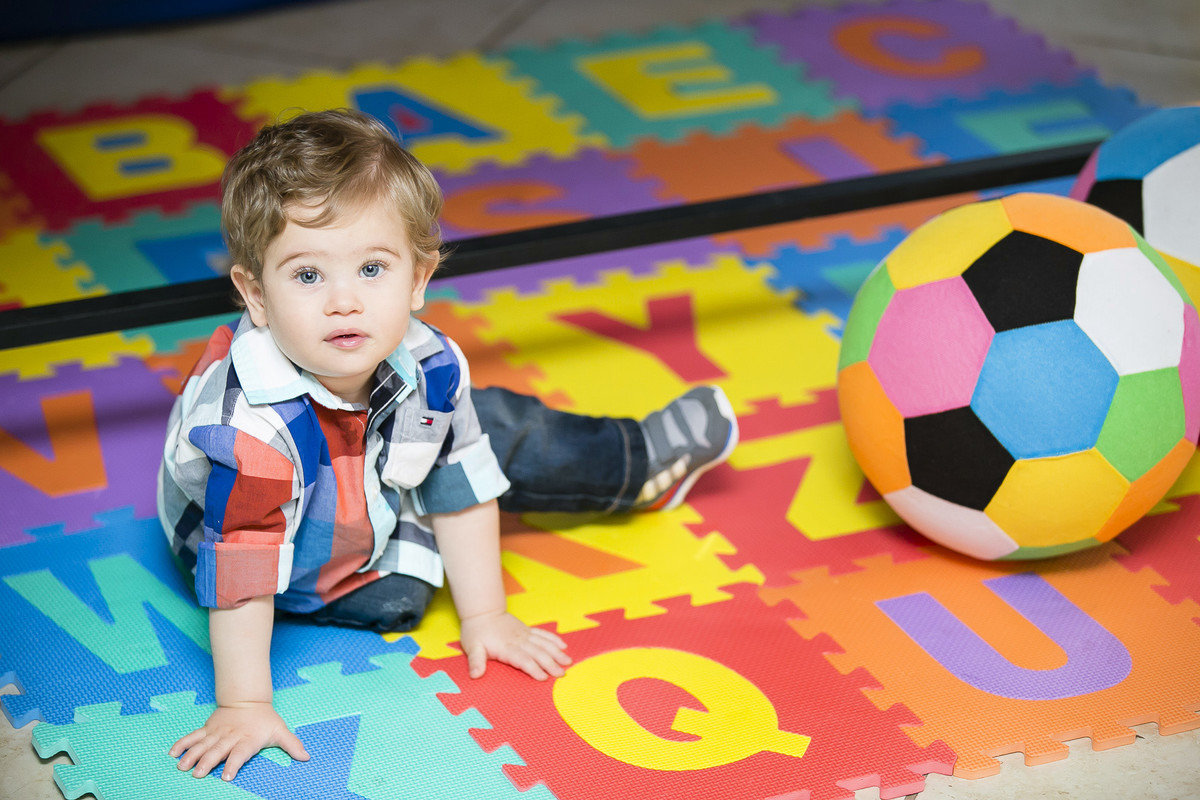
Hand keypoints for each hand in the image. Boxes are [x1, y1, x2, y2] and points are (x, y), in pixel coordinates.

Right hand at [169, 702, 308, 780]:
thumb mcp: (280, 731)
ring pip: (203, 745)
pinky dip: (182, 743)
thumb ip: (292, 745)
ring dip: (192, 756)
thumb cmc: (264, 720)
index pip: (240, 754)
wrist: (248, 699)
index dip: (234, 765)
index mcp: (247, 740)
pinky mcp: (207, 729)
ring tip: (182, 767)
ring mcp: (217, 733)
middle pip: (218, 751)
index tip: (226, 776)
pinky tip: (172, 753)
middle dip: (207, 763)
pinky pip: (193, 736)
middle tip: (197, 774)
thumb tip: (306, 757)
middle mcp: (230, 737)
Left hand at [459, 610, 569, 680]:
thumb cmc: (476, 632)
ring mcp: (525, 635)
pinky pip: (543, 635)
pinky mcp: (527, 630)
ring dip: (556, 653)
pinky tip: (563, 646)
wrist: (482, 611)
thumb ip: (476, 661)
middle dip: (551, 663)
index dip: (534, 669)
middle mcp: (519, 641)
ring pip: (544, 644)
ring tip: (568, 661)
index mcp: (506, 648)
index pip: (523, 660)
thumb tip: (475, 675)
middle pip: (538, 653)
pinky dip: (553, 640)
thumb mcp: (472, 647)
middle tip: (562, 673)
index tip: (544, 678)